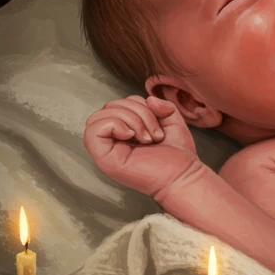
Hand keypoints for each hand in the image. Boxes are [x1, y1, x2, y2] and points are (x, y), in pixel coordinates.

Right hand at [83, 95, 199, 198]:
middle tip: (152, 133)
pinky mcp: (104, 159)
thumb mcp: (171, 120)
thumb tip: (149, 99)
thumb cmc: (177, 154)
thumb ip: (161, 105)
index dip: (138, 104)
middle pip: (108, 107)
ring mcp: (107, 151)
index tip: (156, 124)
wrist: (182, 176)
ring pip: (99, 116)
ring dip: (129, 118)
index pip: (118, 104)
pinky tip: (132, 136)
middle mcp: (113, 140)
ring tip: (147, 138)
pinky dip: (115, 125)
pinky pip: (92, 131)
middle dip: (136, 111)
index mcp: (124, 131)